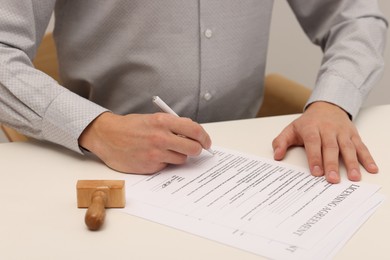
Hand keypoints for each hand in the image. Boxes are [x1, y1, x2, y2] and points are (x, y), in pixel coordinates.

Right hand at [78, 112, 211, 173]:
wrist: (107, 136)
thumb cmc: (130, 127)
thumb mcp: (153, 118)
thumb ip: (173, 125)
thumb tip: (192, 133)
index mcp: (163, 121)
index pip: (195, 130)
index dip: (204, 137)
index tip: (206, 142)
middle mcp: (161, 138)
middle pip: (193, 149)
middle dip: (196, 149)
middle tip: (193, 149)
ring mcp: (155, 154)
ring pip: (182, 160)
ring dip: (179, 156)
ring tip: (166, 150)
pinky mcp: (150, 166)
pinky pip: (166, 167)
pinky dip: (164, 162)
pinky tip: (153, 156)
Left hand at [272, 102, 377, 182]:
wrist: (327, 106)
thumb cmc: (308, 123)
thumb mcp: (291, 129)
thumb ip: (281, 142)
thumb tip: (276, 156)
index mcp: (311, 128)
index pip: (313, 143)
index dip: (315, 157)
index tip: (316, 172)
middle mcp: (328, 129)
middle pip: (331, 147)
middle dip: (332, 164)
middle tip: (333, 179)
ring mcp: (342, 132)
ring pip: (347, 147)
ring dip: (352, 163)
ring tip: (354, 177)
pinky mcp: (353, 135)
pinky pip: (361, 146)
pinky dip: (367, 158)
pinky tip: (371, 169)